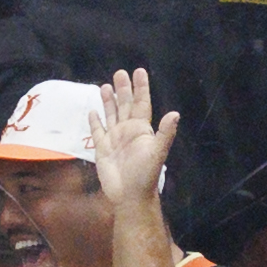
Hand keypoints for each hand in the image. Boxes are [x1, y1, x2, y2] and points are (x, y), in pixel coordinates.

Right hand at [91, 67, 174, 214]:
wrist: (129, 194)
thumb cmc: (145, 174)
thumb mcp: (157, 152)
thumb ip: (165, 133)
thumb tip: (175, 113)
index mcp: (142, 128)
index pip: (142, 103)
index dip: (141, 87)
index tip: (139, 71)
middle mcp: (128, 130)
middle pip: (125, 105)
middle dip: (123, 89)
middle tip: (119, 73)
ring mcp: (114, 139)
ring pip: (111, 115)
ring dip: (108, 101)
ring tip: (104, 86)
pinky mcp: (102, 148)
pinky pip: (97, 131)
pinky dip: (95, 121)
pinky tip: (92, 111)